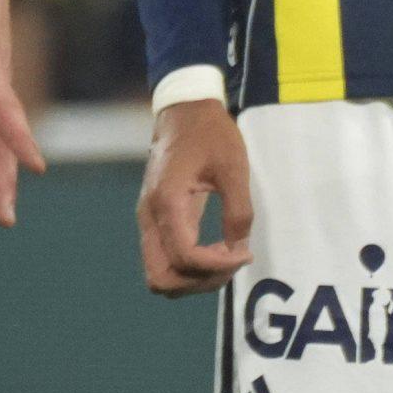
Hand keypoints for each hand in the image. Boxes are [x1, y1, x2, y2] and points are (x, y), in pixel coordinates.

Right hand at [138, 99, 253, 295]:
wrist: (183, 110)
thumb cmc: (210, 133)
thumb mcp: (233, 166)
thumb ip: (238, 211)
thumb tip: (239, 248)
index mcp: (167, 202)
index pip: (185, 258)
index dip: (217, 266)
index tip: (244, 252)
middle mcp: (150, 216)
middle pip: (162, 279)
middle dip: (199, 281)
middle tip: (231, 262)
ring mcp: (148, 219)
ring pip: (160, 274)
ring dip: (193, 278)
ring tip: (225, 258)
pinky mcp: (155, 219)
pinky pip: (164, 259)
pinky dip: (188, 267)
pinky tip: (214, 250)